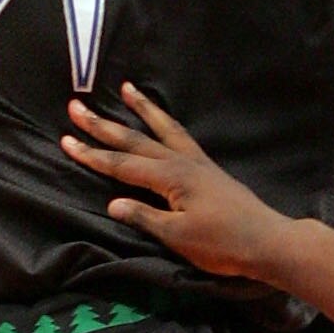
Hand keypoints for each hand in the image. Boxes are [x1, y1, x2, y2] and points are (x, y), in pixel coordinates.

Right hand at [62, 83, 294, 284]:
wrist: (267, 242)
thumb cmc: (222, 244)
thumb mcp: (178, 237)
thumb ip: (145, 217)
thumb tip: (113, 203)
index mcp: (170, 178)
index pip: (122, 165)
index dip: (92, 154)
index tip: (66, 140)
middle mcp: (181, 162)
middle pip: (135, 139)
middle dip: (103, 125)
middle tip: (76, 107)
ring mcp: (196, 162)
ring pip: (162, 128)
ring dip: (141, 108)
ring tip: (124, 87)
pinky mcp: (207, 168)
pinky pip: (179, 135)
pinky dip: (164, 121)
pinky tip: (160, 118)